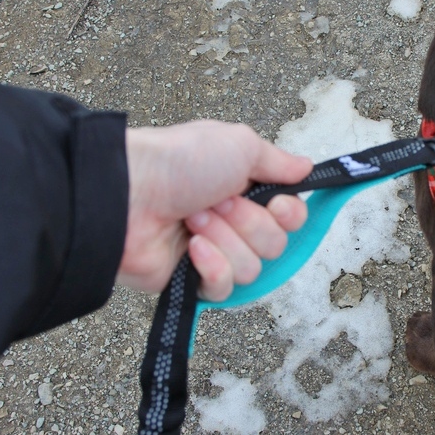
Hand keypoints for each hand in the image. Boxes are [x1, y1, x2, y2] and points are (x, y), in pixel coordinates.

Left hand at [116, 121, 311, 298]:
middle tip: (215, 201)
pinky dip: (211, 265)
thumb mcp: (240, 144)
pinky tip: (190, 248)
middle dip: (247, 221)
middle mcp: (232, 222)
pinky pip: (224, 289)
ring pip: (252, 267)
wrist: (127, 194)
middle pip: (276, 245)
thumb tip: (306, 168)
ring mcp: (212, 253)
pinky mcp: (191, 282)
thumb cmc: (178, 161)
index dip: (289, 214)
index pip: (292, 219)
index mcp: (245, 189)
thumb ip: (279, 161)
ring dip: (224, 239)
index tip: (274, 202)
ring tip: (192, 219)